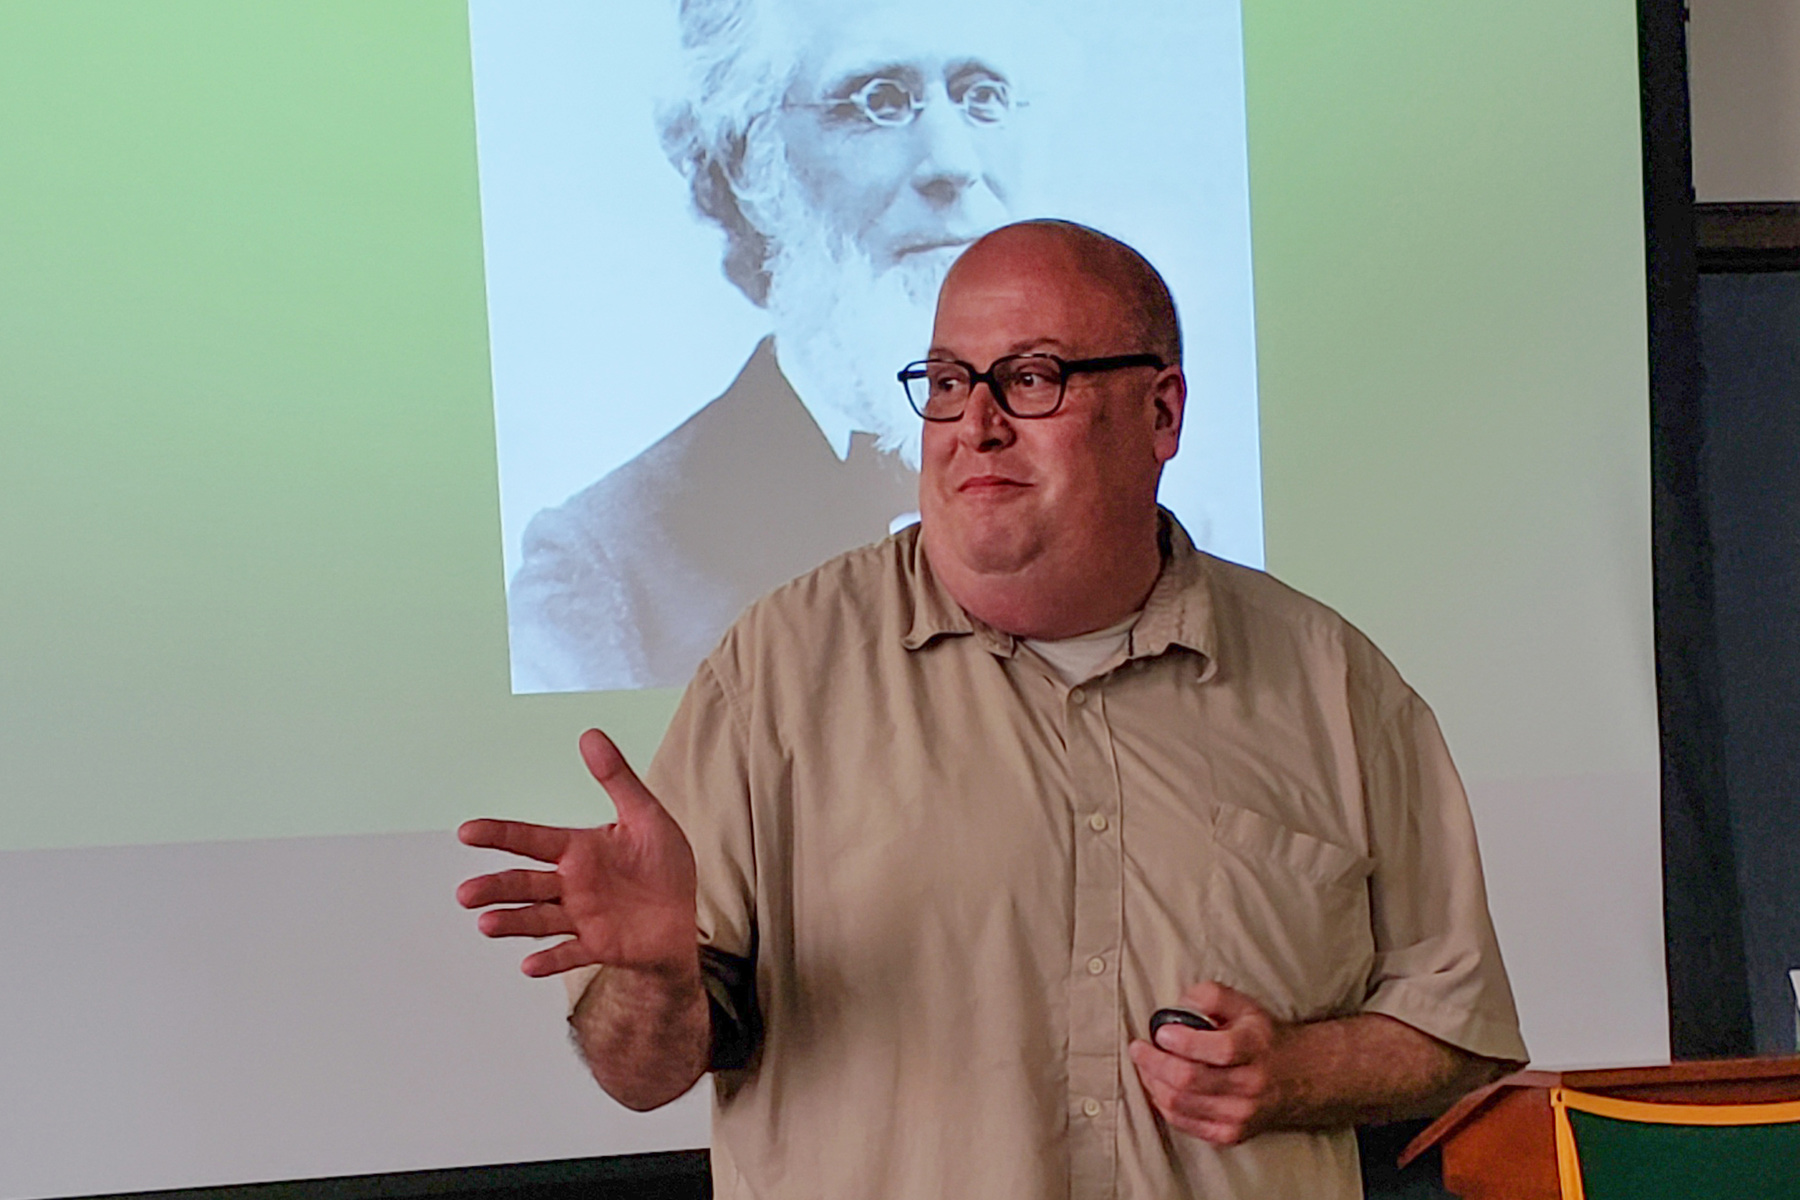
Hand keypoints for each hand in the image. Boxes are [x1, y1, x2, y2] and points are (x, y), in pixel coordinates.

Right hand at [456, 729, 697, 979]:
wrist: (681, 918)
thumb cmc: (662, 867)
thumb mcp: (645, 816)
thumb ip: (617, 778)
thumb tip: (591, 735)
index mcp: (578, 850)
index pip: (532, 839)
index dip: (500, 834)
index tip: (467, 831)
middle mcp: (572, 885)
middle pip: (526, 884)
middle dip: (496, 888)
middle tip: (466, 894)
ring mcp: (581, 917)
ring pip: (539, 919)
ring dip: (513, 922)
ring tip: (487, 925)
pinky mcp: (598, 945)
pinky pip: (571, 953)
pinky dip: (552, 960)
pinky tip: (530, 965)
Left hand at [1128, 981, 1287, 1144]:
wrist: (1298, 1078)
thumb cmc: (1261, 1038)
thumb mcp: (1244, 1005)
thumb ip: (1212, 996)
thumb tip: (1180, 1003)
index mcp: (1256, 1048)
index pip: (1219, 1050)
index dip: (1184, 1042)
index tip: (1160, 1032)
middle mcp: (1251, 1086)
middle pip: (1189, 1080)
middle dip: (1155, 1063)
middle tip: (1138, 1048)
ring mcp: (1241, 1115)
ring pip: (1180, 1104)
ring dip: (1153, 1083)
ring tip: (1145, 1065)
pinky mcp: (1230, 1134)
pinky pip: (1183, 1123)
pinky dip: (1163, 1103)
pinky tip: (1158, 1086)